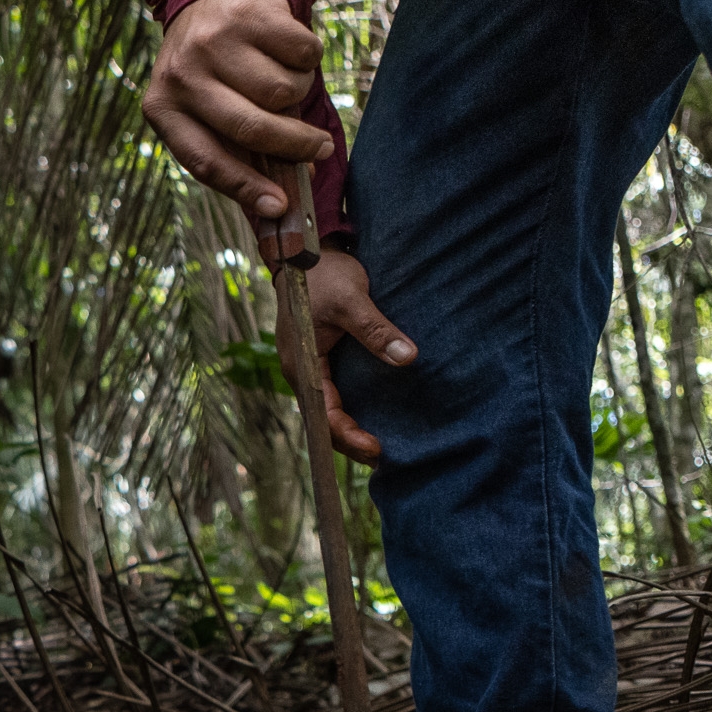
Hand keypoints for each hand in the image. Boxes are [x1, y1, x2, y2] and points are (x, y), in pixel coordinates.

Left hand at [143, 0, 332, 260]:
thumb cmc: (214, 70)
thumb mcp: (203, 108)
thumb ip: (234, 149)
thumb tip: (281, 201)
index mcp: (162, 109)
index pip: (205, 161)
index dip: (246, 188)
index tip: (280, 207)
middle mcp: (182, 75)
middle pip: (252, 128)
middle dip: (294, 146)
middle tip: (320, 150)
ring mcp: (214, 42)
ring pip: (283, 92)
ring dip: (297, 92)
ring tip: (282, 80)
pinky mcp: (251, 14)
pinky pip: (304, 55)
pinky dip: (308, 59)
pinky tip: (287, 50)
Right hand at [279, 248, 417, 465]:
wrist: (304, 252)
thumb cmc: (323, 275)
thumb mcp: (352, 301)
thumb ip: (377, 331)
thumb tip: (409, 358)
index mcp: (301, 365)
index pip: (324, 413)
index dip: (349, 435)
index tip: (377, 449)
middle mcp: (303, 372)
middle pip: (324, 419)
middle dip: (350, 443)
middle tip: (383, 459)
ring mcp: (311, 367)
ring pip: (329, 409)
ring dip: (350, 429)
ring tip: (379, 447)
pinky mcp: (322, 359)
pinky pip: (335, 394)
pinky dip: (352, 409)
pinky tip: (373, 415)